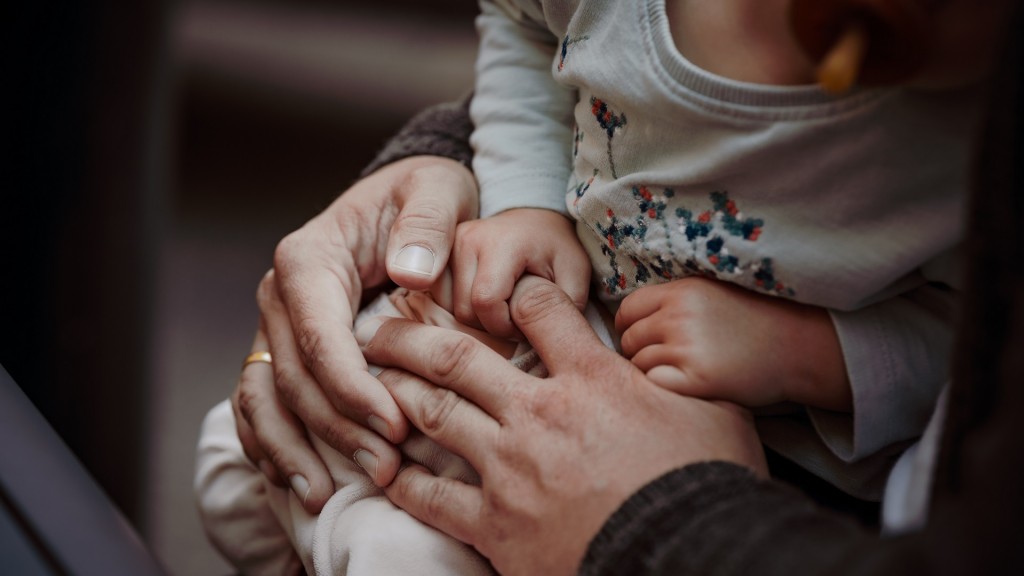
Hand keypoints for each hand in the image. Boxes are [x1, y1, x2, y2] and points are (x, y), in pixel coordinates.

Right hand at [232, 156, 477, 511]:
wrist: (403, 202)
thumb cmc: (423, 197)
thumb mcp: (436, 189)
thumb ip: (427, 222)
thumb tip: (412, 273)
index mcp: (309, 259)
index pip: (319, 335)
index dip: (352, 388)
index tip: (395, 426)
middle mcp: (280, 296)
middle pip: (293, 378)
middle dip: (336, 430)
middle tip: (387, 468)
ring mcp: (274, 327)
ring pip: (263, 400)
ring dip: (295, 450)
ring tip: (327, 495)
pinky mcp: (280, 352)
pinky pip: (258, 406)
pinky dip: (272, 445)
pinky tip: (299, 481)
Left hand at [358, 276, 766, 575]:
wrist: (689, 557)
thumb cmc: (705, 484)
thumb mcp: (710, 412)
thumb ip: (675, 379)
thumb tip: (668, 361)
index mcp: (592, 378)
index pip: (540, 311)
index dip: (517, 293)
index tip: (500, 291)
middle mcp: (539, 412)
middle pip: (458, 356)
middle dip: (412, 334)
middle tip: (380, 323)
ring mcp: (510, 468)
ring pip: (433, 413)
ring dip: (395, 390)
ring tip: (367, 375)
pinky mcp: (496, 525)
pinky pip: (432, 497)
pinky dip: (405, 479)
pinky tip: (386, 466)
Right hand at [450, 207, 589, 338]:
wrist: (533, 222)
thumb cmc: (556, 250)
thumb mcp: (575, 274)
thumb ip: (561, 306)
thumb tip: (537, 339)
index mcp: (502, 242)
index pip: (485, 302)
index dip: (504, 326)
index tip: (524, 324)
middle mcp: (467, 239)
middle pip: (464, 311)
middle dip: (490, 328)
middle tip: (514, 321)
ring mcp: (446, 246)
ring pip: (446, 310)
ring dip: (473, 323)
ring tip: (499, 312)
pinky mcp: (436, 257)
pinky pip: (436, 302)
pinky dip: (458, 314)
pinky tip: (480, 308)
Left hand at [616, 277, 851, 410]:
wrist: (799, 347)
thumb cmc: (754, 322)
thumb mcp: (712, 294)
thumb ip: (672, 301)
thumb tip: (627, 318)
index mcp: (682, 291)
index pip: (628, 309)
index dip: (629, 326)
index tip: (641, 338)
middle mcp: (680, 316)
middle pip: (629, 339)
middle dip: (638, 352)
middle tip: (665, 360)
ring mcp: (687, 347)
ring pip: (639, 364)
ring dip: (652, 371)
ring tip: (680, 372)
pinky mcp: (697, 379)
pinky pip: (655, 384)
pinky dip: (663, 387)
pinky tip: (684, 386)